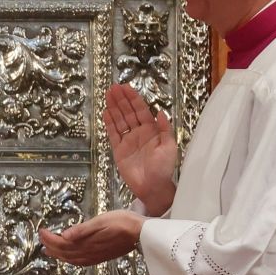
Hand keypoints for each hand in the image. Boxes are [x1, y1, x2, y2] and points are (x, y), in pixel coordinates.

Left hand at [39, 210, 145, 266]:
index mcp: (88, 243)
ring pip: (71, 259)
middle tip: (41, 238)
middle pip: (64, 253)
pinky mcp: (101, 257)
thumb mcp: (102, 220)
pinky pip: (81, 262)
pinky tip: (69, 257)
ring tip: (49, 249)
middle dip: (50, 246)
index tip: (42, 231)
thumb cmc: (124, 222)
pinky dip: (70, 260)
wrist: (142, 232)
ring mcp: (95, 256)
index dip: (49, 238)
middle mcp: (89, 253)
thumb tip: (64, 236)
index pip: (62, 243)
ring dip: (58, 254)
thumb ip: (82, 230)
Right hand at [103, 84, 177, 215]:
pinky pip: (113, 134)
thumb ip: (164, 129)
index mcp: (152, 130)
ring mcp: (128, 141)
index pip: (141, 110)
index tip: (126, 88)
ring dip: (114, 108)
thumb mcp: (169, 147)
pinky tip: (105, 113)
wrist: (152, 187)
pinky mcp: (119, 150)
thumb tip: (160, 112)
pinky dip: (109, 124)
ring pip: (120, 120)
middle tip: (113, 88)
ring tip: (107, 95)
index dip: (133, 98)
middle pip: (128, 112)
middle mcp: (139, 133)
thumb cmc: (163, 168)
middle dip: (121, 100)